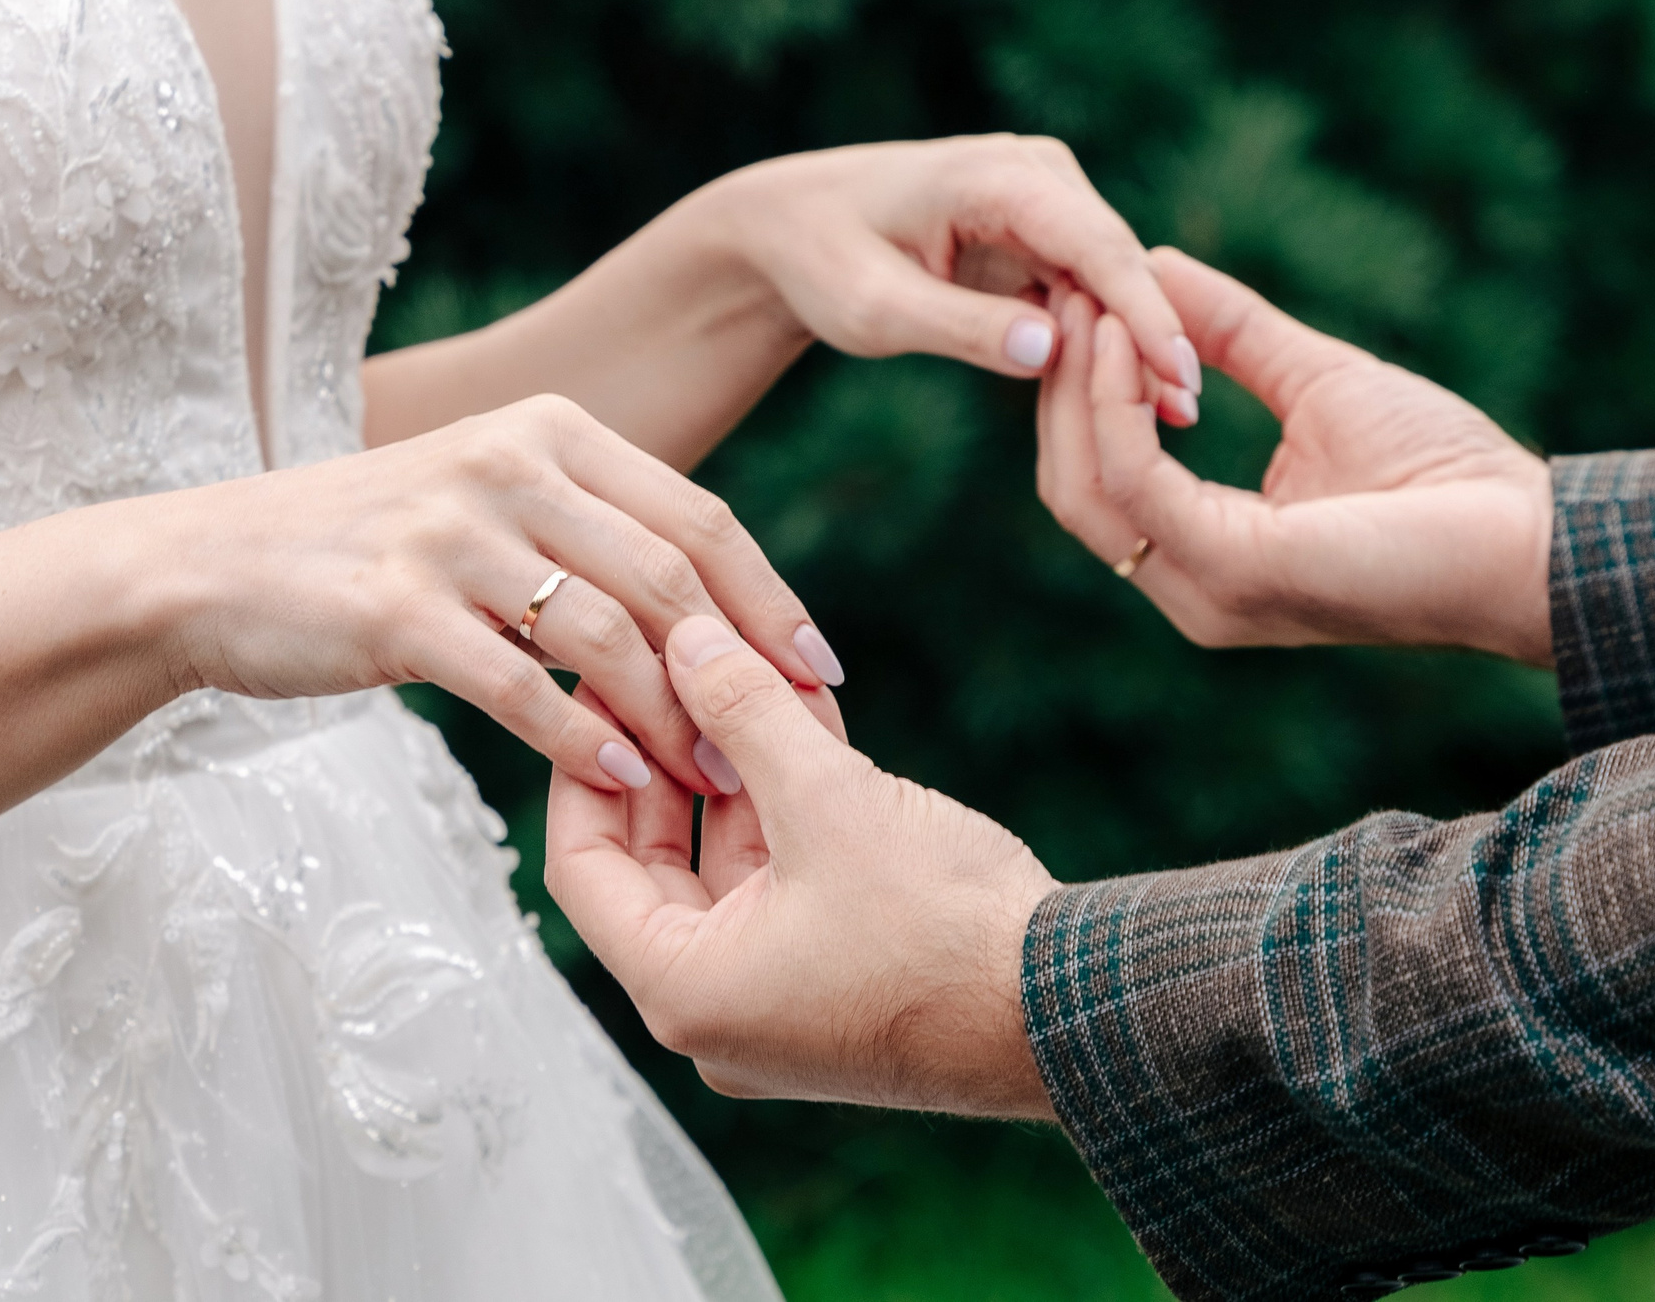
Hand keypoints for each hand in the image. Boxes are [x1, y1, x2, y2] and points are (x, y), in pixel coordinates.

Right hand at [170, 395, 833, 794]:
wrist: (214, 565)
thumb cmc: (372, 549)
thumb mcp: (492, 503)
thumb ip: (592, 534)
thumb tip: (714, 617)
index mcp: (552, 431)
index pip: (700, 519)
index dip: (770, 604)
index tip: (820, 676)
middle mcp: (510, 464)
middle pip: (668, 577)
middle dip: (737, 674)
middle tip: (777, 749)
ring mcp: (451, 532)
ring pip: (604, 635)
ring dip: (670, 719)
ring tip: (708, 782)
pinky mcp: (397, 606)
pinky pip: (518, 685)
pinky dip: (580, 739)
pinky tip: (621, 781)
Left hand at [545, 615, 1058, 1116]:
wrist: (1073, 1010)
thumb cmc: (946, 928)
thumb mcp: (828, 799)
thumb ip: (746, 712)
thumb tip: (686, 643)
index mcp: (684, 989)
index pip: (581, 863)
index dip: (585, 760)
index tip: (602, 682)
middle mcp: (715, 1011)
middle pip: (650, 861)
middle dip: (668, 755)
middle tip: (670, 664)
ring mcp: (777, 1005)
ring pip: (725, 866)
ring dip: (738, 771)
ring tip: (746, 673)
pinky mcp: (835, 986)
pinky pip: (783, 885)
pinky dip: (788, 811)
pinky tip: (805, 723)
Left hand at [708, 136, 1201, 422]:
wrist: (788, 230)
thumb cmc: (820, 261)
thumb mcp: (874, 309)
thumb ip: (960, 328)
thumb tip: (1051, 351)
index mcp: (996, 176)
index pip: (1096, 246)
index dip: (1145, 313)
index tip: (1180, 375)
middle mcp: (1036, 173)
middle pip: (1117, 263)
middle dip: (1152, 338)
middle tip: (1185, 420)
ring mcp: (1045, 199)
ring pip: (1112, 280)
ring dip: (1135, 345)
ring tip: (1171, 420)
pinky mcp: (1042, 233)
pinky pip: (1087, 291)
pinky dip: (1104, 341)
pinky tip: (1132, 399)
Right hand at [1036, 249, 1553, 663]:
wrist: (1531, 539)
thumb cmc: (1447, 475)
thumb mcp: (1316, 382)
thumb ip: (1235, 336)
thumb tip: (1158, 268)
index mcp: (1206, 552)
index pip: (1097, 476)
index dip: (1078, 386)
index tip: (1081, 297)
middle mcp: (1190, 585)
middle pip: (1070, 485)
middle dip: (1061, 382)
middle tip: (1066, 290)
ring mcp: (1206, 588)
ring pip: (1084, 487)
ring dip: (1078, 385)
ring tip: (1091, 302)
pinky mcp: (1235, 570)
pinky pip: (1138, 483)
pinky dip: (1117, 407)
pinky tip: (1130, 339)